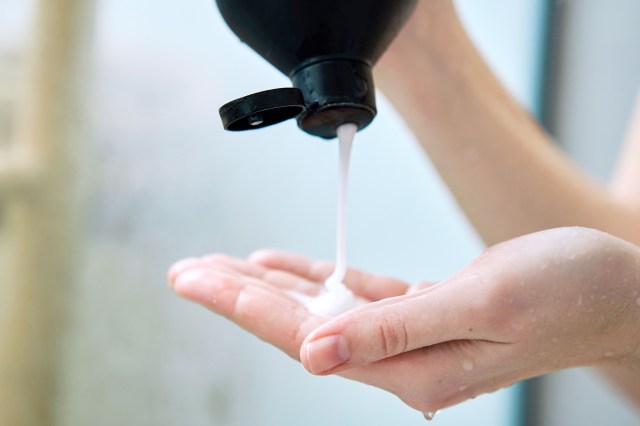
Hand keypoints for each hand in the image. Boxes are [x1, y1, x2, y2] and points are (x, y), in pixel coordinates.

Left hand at [169, 227, 639, 412]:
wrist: (611, 286)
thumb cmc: (564, 291)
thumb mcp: (481, 304)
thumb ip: (394, 330)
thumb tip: (314, 353)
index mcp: (413, 370)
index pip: (306, 338)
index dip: (245, 307)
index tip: (195, 280)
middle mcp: (402, 361)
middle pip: (300, 327)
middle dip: (238, 297)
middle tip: (184, 271)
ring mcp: (408, 337)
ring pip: (319, 309)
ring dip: (268, 286)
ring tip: (215, 267)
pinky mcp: (420, 310)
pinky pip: (352, 294)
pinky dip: (314, 278)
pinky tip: (278, 266)